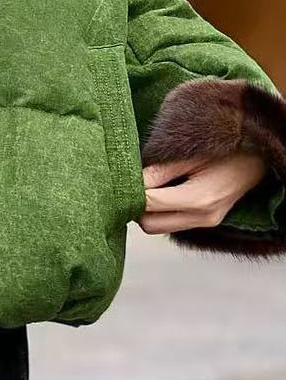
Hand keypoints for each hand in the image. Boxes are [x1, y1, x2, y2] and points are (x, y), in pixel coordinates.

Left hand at [139, 149, 267, 233]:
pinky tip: (161, 193)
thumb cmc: (226, 150)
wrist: (258, 159)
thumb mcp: (190, 155)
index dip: (131, 192)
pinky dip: (160, 212)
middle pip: (149, 225)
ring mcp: (206, 223)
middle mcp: (202, 217)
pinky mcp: (206, 222)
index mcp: (198, 199)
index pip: (149, 204)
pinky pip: (171, 224)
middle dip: (135, 206)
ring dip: (147, 211)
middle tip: (131, 184)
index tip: (121, 179)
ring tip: (147, 187)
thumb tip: (131, 181)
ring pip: (159, 228)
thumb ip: (160, 170)